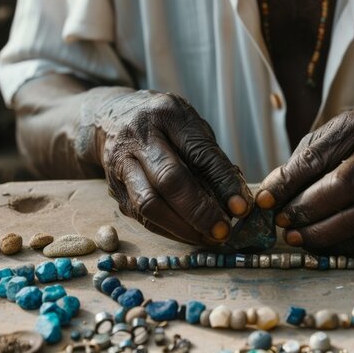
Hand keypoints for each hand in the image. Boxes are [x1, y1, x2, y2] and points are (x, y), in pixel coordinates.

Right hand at [98, 90, 252, 244]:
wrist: (110, 118)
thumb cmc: (164, 125)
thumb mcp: (191, 127)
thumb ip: (211, 160)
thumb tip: (237, 201)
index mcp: (167, 115)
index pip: (200, 153)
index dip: (223, 183)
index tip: (242, 208)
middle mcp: (139, 137)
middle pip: (169, 179)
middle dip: (200, 211)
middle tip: (223, 231)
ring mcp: (121, 164)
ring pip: (149, 204)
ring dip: (182, 227)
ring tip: (208, 238)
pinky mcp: (115, 189)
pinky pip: (142, 216)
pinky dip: (169, 229)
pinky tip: (190, 234)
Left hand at [255, 105, 353, 253]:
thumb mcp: (326, 137)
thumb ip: (299, 164)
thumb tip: (268, 197)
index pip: (316, 159)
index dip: (288, 183)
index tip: (264, 202)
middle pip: (344, 187)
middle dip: (307, 210)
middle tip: (283, 224)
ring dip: (323, 234)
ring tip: (297, 238)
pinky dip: (344, 246)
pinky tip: (323, 245)